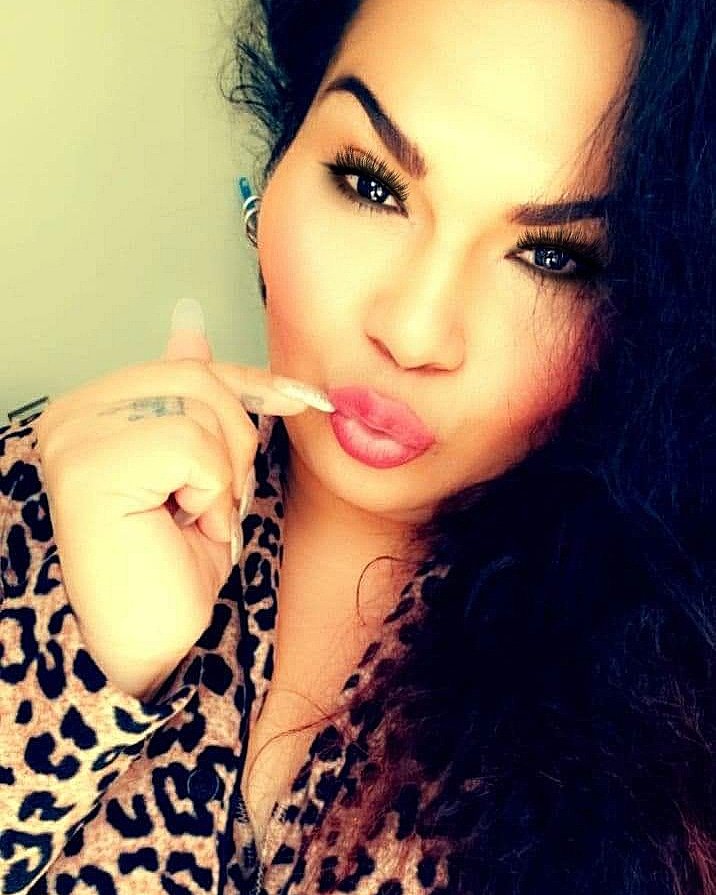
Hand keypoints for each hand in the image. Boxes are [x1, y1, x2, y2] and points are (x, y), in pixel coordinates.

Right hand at [34, 300, 312, 699]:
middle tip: (215, 501)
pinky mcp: (89, 466)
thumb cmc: (174, 565)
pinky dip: (209, 492)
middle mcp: (71, 416)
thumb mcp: (199, 470)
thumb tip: (190, 324)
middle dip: (236, 443)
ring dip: (223, 474)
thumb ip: (189, 400)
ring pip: (200, 406)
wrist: (153, 642)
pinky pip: (191, 445)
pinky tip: (182, 526)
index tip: (300, 397)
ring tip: (194, 517)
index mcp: (92, 410)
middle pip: (199, 377)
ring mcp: (74, 436)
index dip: (251, 383)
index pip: (186, 368)